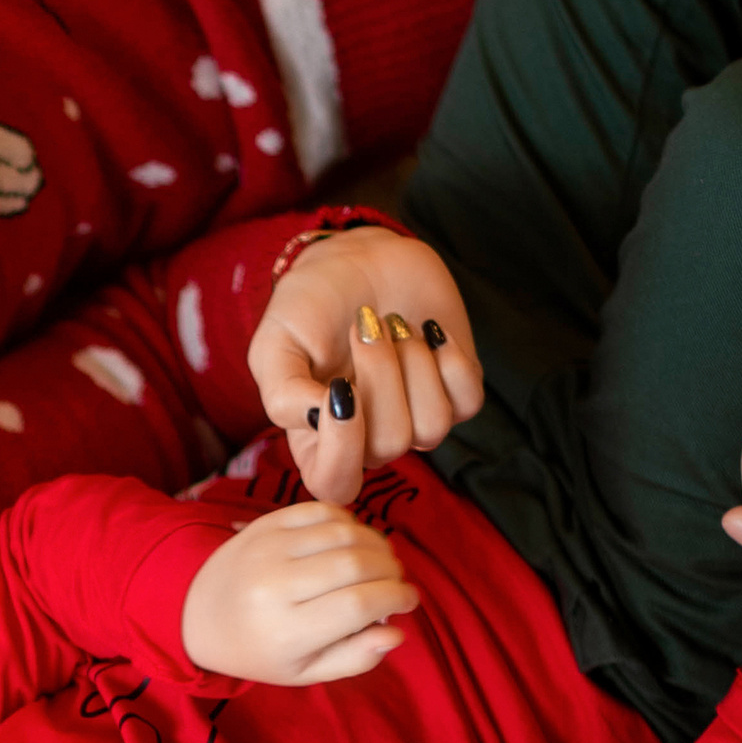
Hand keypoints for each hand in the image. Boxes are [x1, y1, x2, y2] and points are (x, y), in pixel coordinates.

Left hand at [181, 501, 420, 686]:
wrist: (198, 613)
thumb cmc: (260, 649)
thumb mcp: (304, 671)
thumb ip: (353, 658)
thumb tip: (396, 634)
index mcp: (284, 631)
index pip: (357, 605)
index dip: (395, 598)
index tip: (409, 602)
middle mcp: (273, 586)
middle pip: (355, 565)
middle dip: (391, 571)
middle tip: (397, 583)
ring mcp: (266, 548)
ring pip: (343, 532)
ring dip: (376, 544)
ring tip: (381, 563)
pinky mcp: (264, 523)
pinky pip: (321, 510)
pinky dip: (349, 523)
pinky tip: (353, 542)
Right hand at [247, 229, 484, 504]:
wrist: (358, 258)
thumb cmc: (310, 304)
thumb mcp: (274, 343)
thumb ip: (282, 392)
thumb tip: (316, 419)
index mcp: (318, 439)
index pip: (334, 484)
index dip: (343, 448)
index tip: (340, 387)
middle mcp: (368, 440)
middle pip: (390, 445)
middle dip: (380, 373)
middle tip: (364, 325)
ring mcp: (414, 419)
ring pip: (432, 426)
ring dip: (414, 362)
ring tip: (393, 324)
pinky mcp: (454, 394)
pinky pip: (467, 402)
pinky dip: (450, 359)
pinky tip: (429, 328)